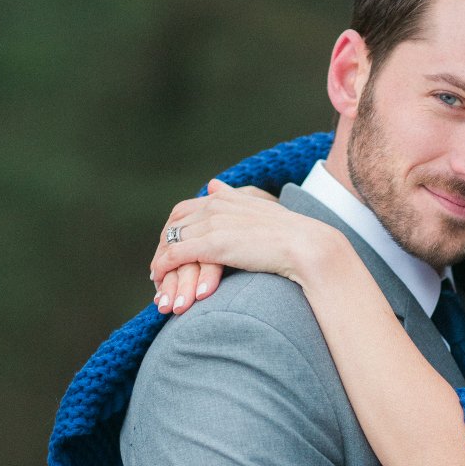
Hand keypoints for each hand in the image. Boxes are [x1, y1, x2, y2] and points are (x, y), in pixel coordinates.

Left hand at [150, 180, 340, 311]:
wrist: (307, 246)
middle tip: (158, 268)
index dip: (173, 230)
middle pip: (173, 225)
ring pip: (171, 241)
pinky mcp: (212, 244)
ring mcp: (213, 223)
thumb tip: (213, 184)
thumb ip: (233, 198)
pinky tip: (159, 281)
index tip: (169, 247)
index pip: (184, 210)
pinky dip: (163, 268)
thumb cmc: (291, 235)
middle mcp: (215, 205)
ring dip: (160, 262)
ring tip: (158, 280)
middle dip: (162, 246)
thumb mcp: (258, 209)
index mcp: (225, 197)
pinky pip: (176, 255)